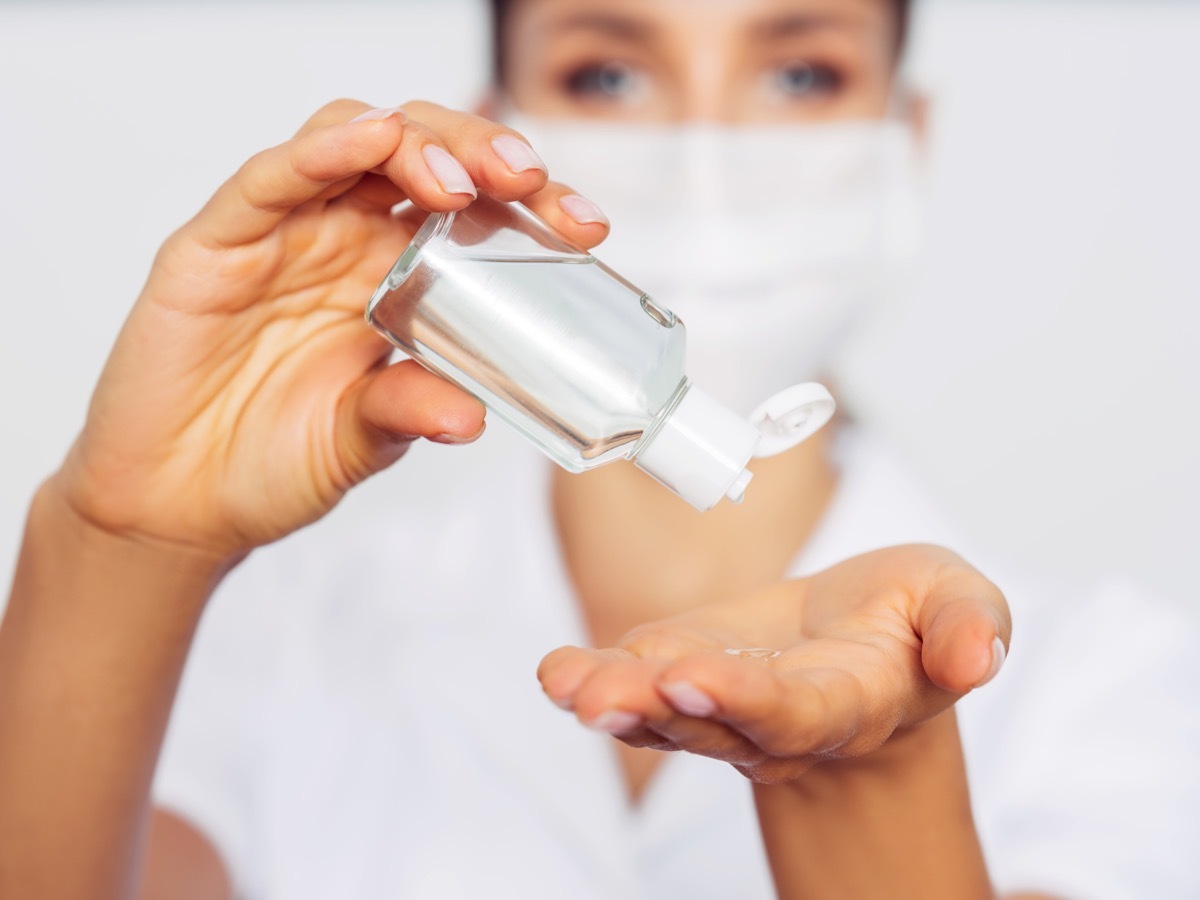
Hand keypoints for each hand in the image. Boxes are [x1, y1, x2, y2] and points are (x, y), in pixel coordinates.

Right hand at [53, 100, 607, 557]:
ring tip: (457, 182)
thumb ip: (408, 413)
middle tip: (528, 180)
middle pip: (422, 154)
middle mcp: (346, 241)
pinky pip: (269, 179)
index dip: (531, 205)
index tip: (585, 228)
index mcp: (395, 278)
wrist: (182, 505)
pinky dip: (321, 151)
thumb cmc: (275, 463)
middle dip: (482, 154)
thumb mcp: (362, 443)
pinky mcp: (217, 244)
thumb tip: (471, 415)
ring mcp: (283, 235)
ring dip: (414, 143)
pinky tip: (369, 139)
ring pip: (352, 141)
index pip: (473, 211)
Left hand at [538, 545, 1009, 782]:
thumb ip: (970, 625)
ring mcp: (717, 701)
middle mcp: (773, 717)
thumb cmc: (908, 623)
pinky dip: (593, 678)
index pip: (794, 712)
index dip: (744, 700)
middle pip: (711, 724)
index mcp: (846, 702)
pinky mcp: (678, 673)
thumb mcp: (957, 602)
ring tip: (567, 685)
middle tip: (604, 696)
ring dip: (612, 699)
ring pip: (661, 712)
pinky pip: (634, 684)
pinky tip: (557, 671)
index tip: (693, 676)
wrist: (863, 646)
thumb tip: (975, 655)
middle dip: (657, 710)